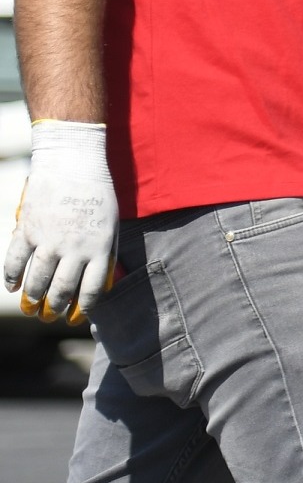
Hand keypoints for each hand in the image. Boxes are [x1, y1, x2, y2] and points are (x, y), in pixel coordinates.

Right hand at [3, 121, 118, 324]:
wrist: (72, 163)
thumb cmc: (97, 195)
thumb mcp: (110, 226)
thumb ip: (104, 254)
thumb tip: (98, 284)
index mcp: (99, 249)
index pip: (90, 290)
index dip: (81, 309)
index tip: (74, 319)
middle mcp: (74, 249)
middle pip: (62, 290)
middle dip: (54, 308)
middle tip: (48, 317)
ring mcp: (48, 240)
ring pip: (37, 280)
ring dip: (32, 298)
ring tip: (31, 308)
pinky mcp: (27, 229)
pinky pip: (15, 260)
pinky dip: (11, 277)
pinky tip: (11, 287)